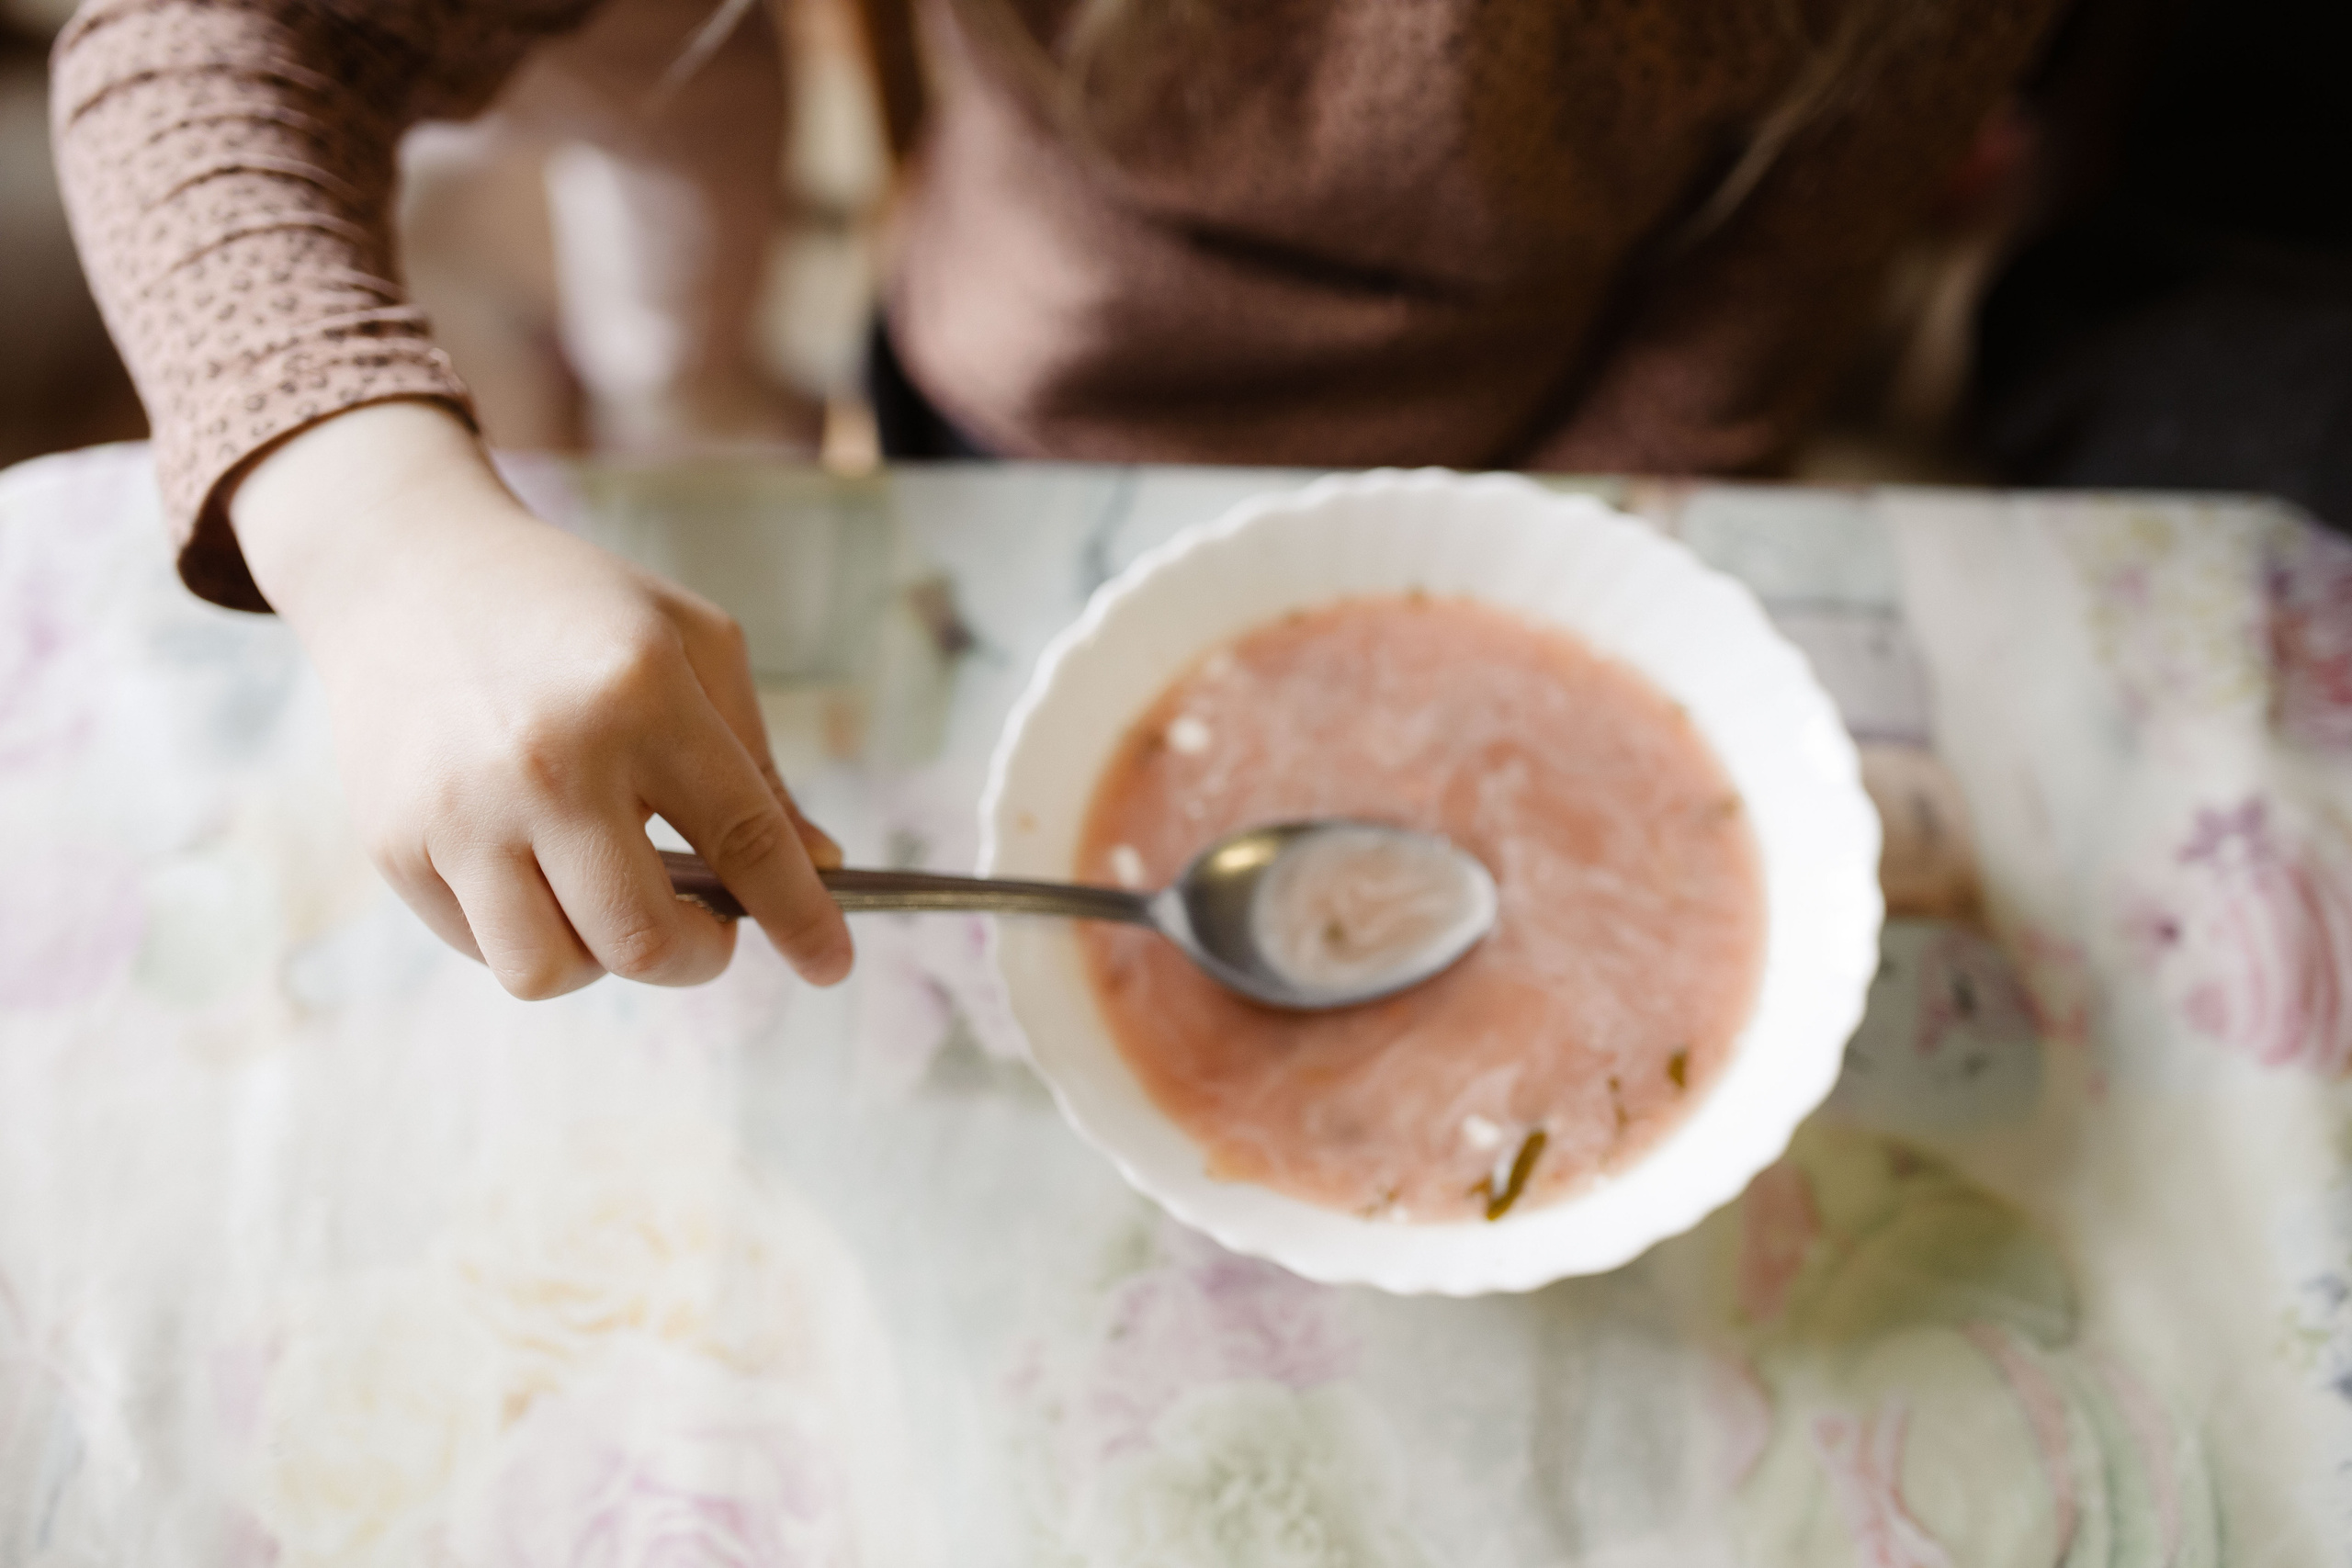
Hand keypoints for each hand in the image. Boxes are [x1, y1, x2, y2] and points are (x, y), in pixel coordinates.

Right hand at [231, 400, 851, 996]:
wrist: (406, 570)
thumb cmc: (575, 610)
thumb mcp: (692, 646)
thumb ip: (756, 763)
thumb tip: (822, 865)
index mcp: (642, 696)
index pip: (745, 842)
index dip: (801, 919)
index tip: (832, 965)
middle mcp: (549, 760)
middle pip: (643, 940)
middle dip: (698, 958)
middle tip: (709, 929)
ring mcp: (460, 811)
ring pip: (549, 971)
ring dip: (602, 960)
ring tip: (611, 897)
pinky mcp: (395, 844)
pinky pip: (483, 949)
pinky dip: (530, 933)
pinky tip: (540, 871)